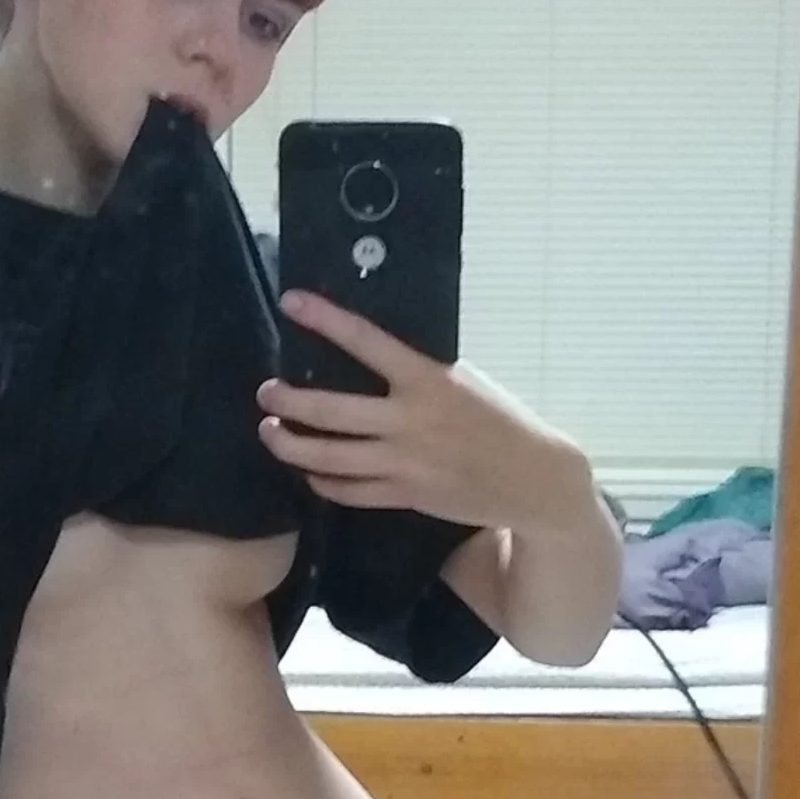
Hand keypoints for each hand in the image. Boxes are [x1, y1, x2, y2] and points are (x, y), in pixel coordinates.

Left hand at [258, 287, 592, 535]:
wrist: (532, 479)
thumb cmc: (499, 421)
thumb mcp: (465, 382)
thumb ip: (419, 373)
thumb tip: (373, 354)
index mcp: (428, 380)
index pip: (366, 341)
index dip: (325, 319)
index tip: (292, 301)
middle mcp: (410, 421)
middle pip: (330, 412)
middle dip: (289, 402)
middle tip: (267, 393)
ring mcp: (404, 463)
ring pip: (330, 459)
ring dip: (291, 446)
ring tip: (270, 433)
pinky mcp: (404, 496)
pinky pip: (349, 492)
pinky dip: (322, 483)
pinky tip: (308, 473)